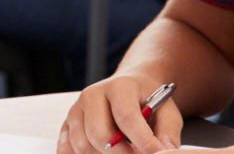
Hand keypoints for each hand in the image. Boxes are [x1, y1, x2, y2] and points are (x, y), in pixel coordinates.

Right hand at [58, 74, 181, 153]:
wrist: (129, 89)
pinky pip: (66, 149)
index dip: (142, 140)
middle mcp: (92, 95)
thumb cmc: (147, 101)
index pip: (126, 116)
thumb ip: (168, 132)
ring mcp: (76, 110)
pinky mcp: (67, 124)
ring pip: (82, 145)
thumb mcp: (166, 111)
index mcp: (119, 86)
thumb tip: (165, 151)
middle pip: (98, 134)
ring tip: (123, 153)